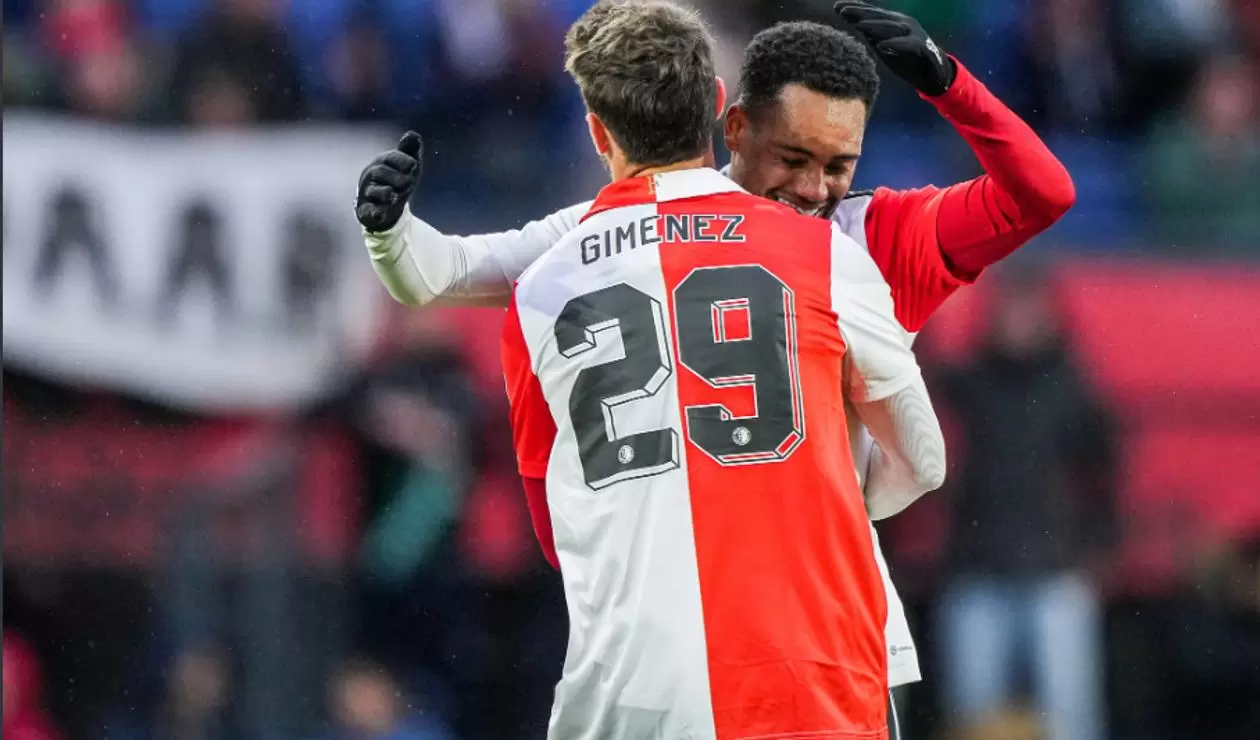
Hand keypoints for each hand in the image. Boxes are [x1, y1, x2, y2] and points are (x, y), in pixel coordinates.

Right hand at [355, 131, 422, 232]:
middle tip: (409, 183)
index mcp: (383, 162)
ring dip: (384, 192)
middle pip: (380, 172)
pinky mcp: (366, 212)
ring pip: (373, 191)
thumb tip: (414, 134)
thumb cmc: (399, 180)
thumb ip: (411, 151)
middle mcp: (372, 176)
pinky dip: (373, 213)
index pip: (390, 158)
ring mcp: (368, 194)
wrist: (389, 207)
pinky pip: (367, 211)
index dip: (401, 160)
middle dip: (395, 177)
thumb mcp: (408, 166)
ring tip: (393, 195)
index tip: (413, 164)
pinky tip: (380, 214)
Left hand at [834, 1, 955, 96]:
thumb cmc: (906, 60)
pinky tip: (882, 46)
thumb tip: (855, 25)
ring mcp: (914, 34)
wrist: (934, 75)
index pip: (872, 14)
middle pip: (880, 17)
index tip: (837, 6)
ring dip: (876, 26)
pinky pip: (908, 45)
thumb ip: (872, 36)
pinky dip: (895, 44)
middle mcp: (904, 25)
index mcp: (893, 24)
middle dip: (861, 13)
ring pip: (893, 28)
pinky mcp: (923, 48)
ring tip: (859, 26)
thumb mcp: (885, 47)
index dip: (856, 9)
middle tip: (842, 10)